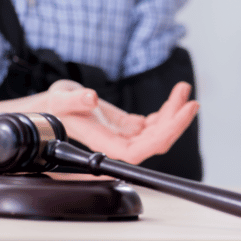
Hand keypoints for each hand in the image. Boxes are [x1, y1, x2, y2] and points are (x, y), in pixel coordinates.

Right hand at [43, 80, 198, 164]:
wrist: (50, 109)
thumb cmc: (52, 108)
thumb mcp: (60, 98)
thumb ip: (74, 100)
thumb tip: (90, 99)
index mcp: (103, 142)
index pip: (137, 151)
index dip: (162, 137)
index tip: (179, 116)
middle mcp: (117, 142)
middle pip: (155, 142)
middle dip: (176, 122)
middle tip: (190, 100)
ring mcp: (124, 136)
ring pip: (157, 132)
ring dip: (173, 112)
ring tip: (182, 90)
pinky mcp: (127, 127)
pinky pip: (152, 125)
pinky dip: (166, 112)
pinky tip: (172, 100)